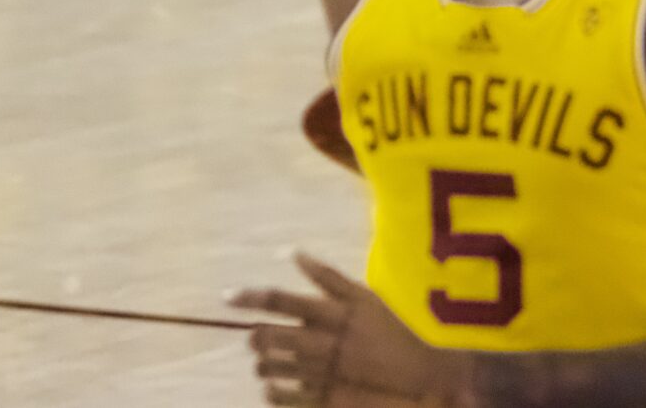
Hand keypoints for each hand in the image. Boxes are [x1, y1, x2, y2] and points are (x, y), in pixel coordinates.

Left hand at [229, 252, 453, 407]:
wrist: (419, 375)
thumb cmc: (388, 330)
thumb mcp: (364, 296)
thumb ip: (326, 276)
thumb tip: (289, 252)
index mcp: (335, 312)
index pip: (283, 300)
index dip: (252, 297)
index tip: (227, 296)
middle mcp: (327, 341)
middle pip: (271, 335)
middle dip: (256, 335)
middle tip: (256, 336)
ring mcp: (324, 372)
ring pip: (271, 366)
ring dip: (262, 361)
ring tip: (267, 359)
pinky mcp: (323, 399)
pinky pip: (281, 396)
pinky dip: (271, 389)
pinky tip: (275, 383)